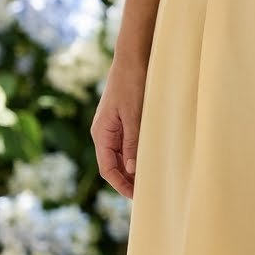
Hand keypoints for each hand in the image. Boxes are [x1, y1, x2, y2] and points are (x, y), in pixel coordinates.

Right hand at [90, 58, 146, 198]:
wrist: (133, 57)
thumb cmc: (132, 84)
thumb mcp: (134, 115)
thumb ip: (133, 142)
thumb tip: (133, 170)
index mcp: (102, 133)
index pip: (108, 168)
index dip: (121, 185)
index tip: (137, 196)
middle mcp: (105, 132)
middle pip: (114, 164)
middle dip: (128, 180)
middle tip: (149, 191)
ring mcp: (113, 126)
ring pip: (122, 155)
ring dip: (134, 167)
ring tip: (152, 178)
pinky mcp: (123, 119)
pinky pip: (128, 143)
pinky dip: (138, 153)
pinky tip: (152, 158)